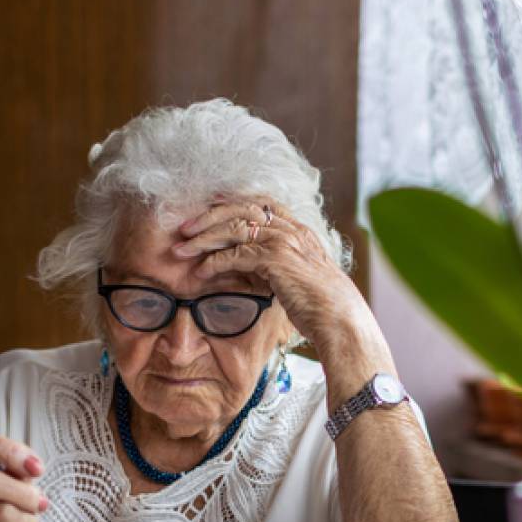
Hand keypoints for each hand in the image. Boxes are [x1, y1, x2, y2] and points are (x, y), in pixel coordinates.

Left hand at [177, 198, 373, 351]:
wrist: (340, 318)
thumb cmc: (322, 305)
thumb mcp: (299, 277)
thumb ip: (278, 266)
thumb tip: (251, 268)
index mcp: (299, 230)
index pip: (261, 203)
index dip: (232, 203)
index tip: (209, 209)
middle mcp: (292, 230)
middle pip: (241, 209)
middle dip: (208, 216)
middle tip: (184, 228)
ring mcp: (284, 242)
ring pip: (234, 229)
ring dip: (203, 238)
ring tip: (181, 250)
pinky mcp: (275, 260)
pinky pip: (235, 255)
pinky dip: (214, 262)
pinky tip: (200, 272)